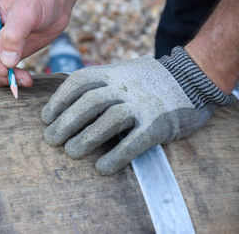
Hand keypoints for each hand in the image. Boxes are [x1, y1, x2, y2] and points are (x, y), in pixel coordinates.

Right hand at [0, 0, 70, 86]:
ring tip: (25, 80)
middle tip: (17, 77)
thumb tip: (6, 61)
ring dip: (1, 81)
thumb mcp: (28, 12)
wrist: (57, 1)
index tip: (4, 69)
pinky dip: (10, 80)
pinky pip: (0, 73)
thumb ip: (14, 35)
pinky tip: (26, 79)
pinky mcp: (9, 56)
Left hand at [41, 48, 231, 174]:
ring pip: (109, 119)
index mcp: (113, 71)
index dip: (59, 101)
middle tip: (51, 140)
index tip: (46, 118)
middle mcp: (126, 85)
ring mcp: (143, 103)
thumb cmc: (148, 82)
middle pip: (90, 102)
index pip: (79, 82)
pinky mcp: (159, 123)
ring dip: (86, 138)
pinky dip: (116, 156)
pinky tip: (102, 168)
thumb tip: (66, 103)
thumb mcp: (122, 71)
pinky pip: (134, 141)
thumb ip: (99, 83)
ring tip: (71, 152)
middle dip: (66, 122)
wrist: (192, 79)